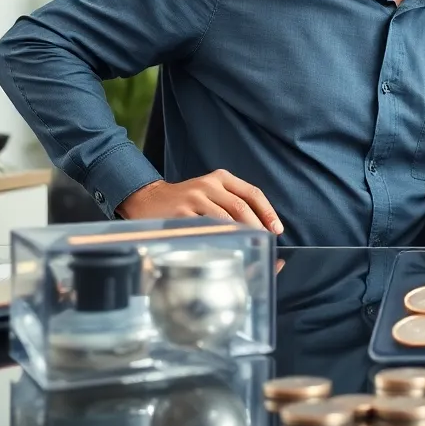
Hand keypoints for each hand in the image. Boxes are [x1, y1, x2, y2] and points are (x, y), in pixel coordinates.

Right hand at [118, 169, 283, 233]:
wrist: (148, 199)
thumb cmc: (186, 200)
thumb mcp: (211, 192)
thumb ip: (233, 203)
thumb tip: (262, 226)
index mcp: (221, 178)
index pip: (253, 194)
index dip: (268, 212)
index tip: (276, 230)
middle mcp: (209, 185)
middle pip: (242, 207)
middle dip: (258, 227)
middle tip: (265, 243)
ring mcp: (194, 198)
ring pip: (226, 218)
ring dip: (242, 235)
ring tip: (250, 247)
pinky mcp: (181, 213)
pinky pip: (206, 228)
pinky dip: (220, 238)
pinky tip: (227, 247)